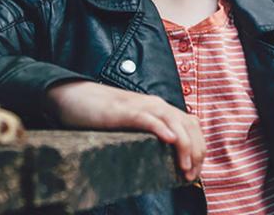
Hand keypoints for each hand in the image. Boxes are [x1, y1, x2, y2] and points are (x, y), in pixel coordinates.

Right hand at [46, 81, 204, 180]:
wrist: (75, 98)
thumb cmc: (102, 116)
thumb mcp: (133, 127)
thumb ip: (150, 136)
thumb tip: (167, 158)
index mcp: (159, 109)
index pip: (191, 126)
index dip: (199, 149)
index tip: (195, 173)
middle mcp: (155, 105)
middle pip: (188, 125)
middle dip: (196, 151)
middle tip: (191, 176)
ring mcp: (140, 106)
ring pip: (173, 122)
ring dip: (184, 145)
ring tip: (185, 167)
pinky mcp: (124, 111)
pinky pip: (148, 118)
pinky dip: (161, 128)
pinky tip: (168, 139)